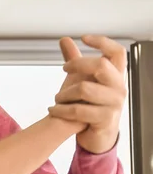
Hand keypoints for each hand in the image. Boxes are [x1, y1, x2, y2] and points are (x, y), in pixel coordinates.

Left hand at [49, 36, 126, 153]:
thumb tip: (65, 40)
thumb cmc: (91, 105)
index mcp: (115, 75)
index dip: (102, 42)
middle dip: (77, 64)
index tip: (84, 38)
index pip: (117, 52)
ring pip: (84, 89)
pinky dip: (60, 110)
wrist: (97, 135)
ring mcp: (114, 104)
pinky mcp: (104, 119)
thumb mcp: (83, 80)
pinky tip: (53, 110)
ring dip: (64, 94)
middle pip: (101, 65)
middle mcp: (118, 88)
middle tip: (64, 68)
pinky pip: (78, 110)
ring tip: (57, 99)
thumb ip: (76, 60)